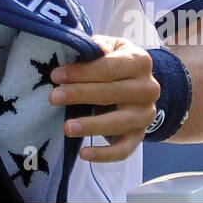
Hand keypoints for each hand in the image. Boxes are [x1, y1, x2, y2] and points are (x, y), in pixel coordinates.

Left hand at [48, 35, 159, 161]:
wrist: (138, 84)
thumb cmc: (115, 62)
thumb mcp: (110, 47)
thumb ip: (98, 47)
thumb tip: (90, 50)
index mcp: (140, 62)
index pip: (108, 67)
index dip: (81, 72)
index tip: (56, 75)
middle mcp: (148, 88)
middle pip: (111, 93)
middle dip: (79, 95)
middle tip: (54, 97)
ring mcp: (146, 114)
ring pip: (118, 123)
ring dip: (91, 126)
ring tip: (67, 127)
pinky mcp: (140, 135)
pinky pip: (124, 149)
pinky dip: (105, 155)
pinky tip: (84, 154)